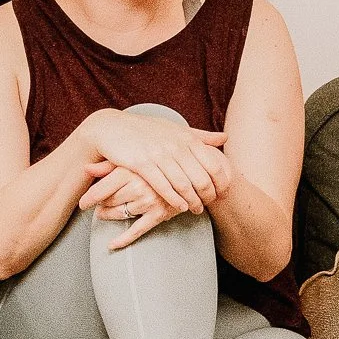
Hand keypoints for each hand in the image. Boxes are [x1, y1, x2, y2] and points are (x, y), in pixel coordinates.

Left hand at [80, 159, 200, 250]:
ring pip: (121, 214)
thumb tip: (85, 168)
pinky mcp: (160, 213)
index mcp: (132, 169)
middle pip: (110, 201)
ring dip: (110, 216)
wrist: (196, 169)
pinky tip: (112, 245)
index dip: (89, 198)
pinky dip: (123, 240)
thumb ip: (109, 164)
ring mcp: (150, 201)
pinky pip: (137, 230)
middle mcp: (139, 185)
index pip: (102, 187)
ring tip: (106, 214)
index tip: (82, 203)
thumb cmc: (161, 161)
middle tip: (97, 206)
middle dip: (101, 205)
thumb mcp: (136, 158)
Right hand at [84, 109, 229, 218]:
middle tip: (209, 205)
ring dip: (192, 201)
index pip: (213, 164)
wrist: (113, 128)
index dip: (220, 182)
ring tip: (196, 210)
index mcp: (187, 138)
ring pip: (183, 184)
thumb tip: (225, 137)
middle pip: (200, 177)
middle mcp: (175, 146)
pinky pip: (162, 186)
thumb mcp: (176, 129)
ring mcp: (158, 154)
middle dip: (207, 195)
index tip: (221, 192)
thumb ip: (201, 136)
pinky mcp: (141, 164)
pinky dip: (174, 199)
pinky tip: (180, 207)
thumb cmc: (147, 129)